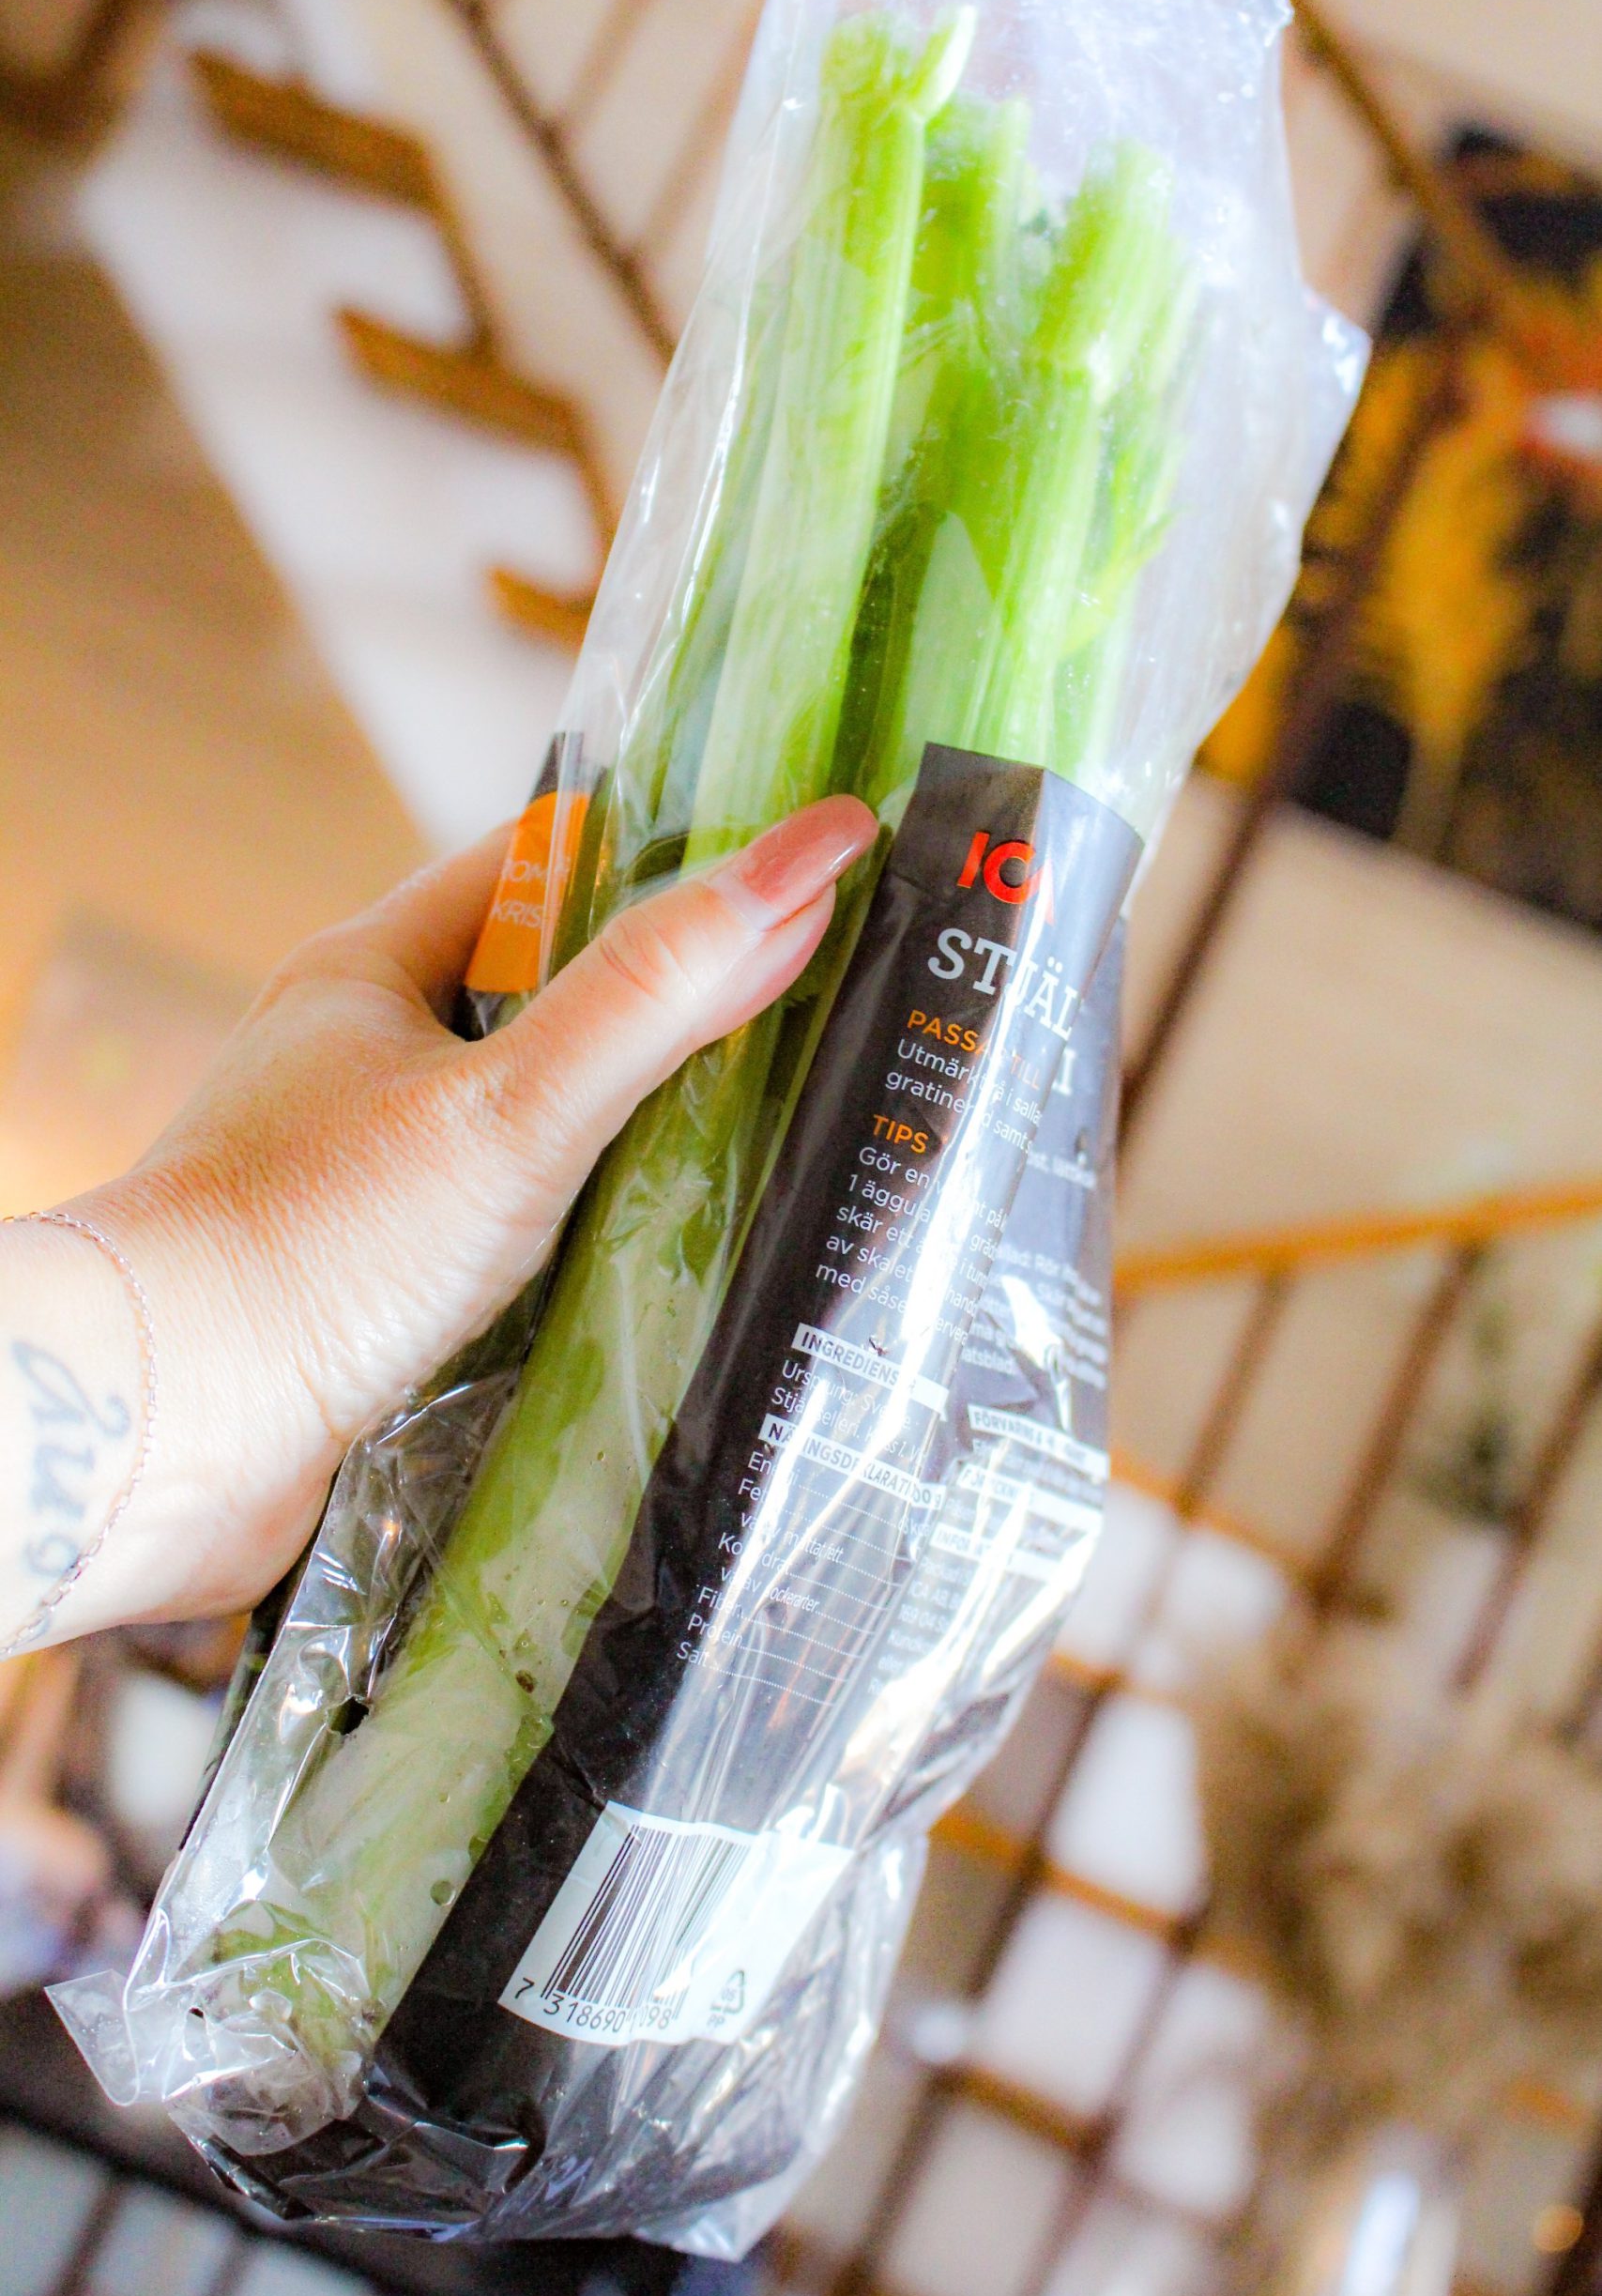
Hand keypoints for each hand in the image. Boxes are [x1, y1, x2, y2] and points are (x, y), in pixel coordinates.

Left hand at [0, 797, 875, 1649]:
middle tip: (812, 1016)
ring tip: (773, 1144)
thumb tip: (809, 861)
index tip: (786, 872)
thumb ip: (657, 994)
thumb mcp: (514, 1107)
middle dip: (668, 1013)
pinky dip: (588, 1238)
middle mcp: (362, 1060)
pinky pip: (512, 1231)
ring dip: (634, 1137)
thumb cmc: (317, 1248)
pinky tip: (669, 1265)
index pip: (540, 867)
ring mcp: (366, 1172)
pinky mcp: (377, 1281)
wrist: (168, 1437)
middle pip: (548, 1001)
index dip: (663, 859)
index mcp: (373, 971)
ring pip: (535, 1124)